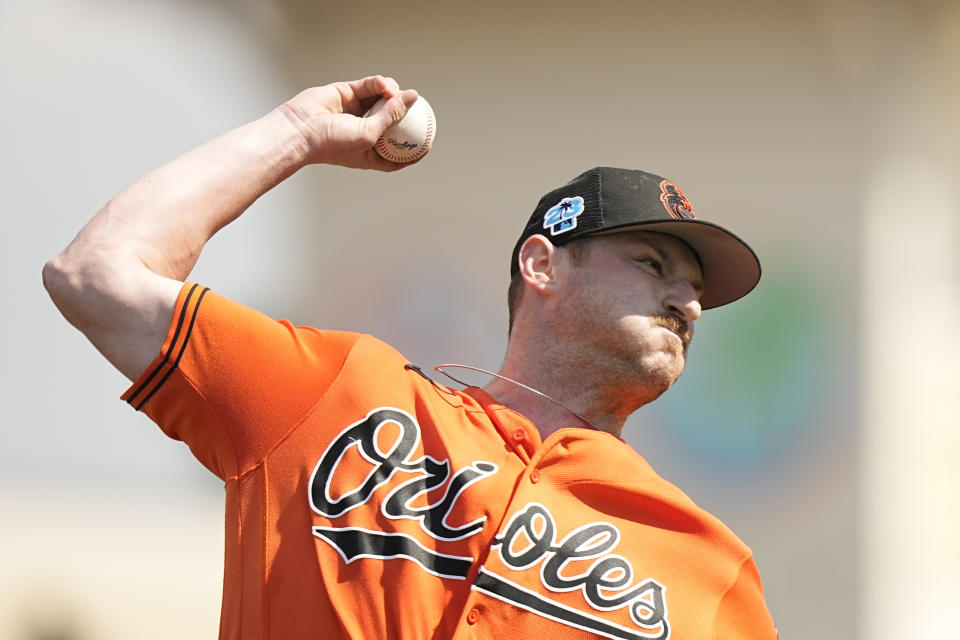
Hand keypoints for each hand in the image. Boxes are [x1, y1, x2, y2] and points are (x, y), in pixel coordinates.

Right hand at [278, 75, 420, 170]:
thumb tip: (413, 96)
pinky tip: (384, 84)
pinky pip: (369, 86)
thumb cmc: (334, 142)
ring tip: (394, 92)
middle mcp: (364, 131)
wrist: (301, 130)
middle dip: (407, 114)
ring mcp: (356, 111)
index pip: (396, 154)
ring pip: (383, 99)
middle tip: (420, 106)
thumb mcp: (370, 134)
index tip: (428, 144)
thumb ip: (392, 115)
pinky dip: (378, 84)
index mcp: (369, 151)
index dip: (413, 150)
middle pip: (393, 122)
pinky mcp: (347, 93)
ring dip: (392, 94)